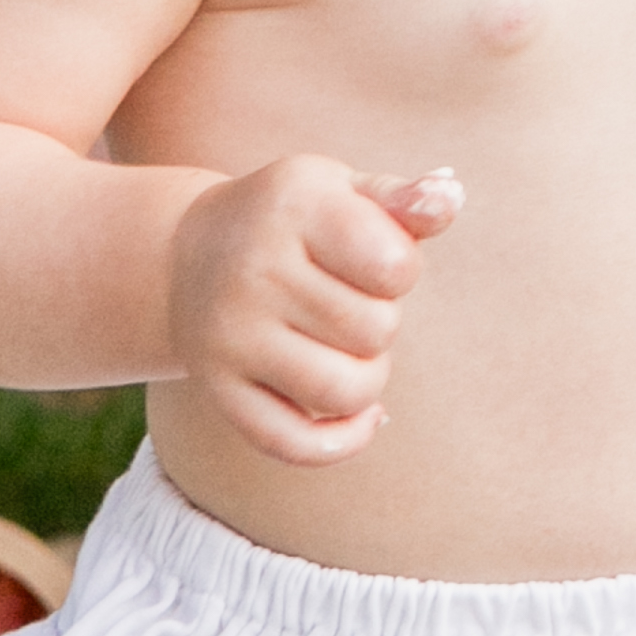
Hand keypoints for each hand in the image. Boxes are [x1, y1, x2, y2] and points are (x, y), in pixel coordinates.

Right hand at [168, 157, 457, 465]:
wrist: (186, 252)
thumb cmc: (293, 222)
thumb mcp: (343, 191)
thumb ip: (405, 199)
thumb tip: (449, 198)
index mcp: (293, 207)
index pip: (395, 266)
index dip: (401, 268)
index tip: (369, 255)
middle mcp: (252, 271)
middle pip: (376, 331)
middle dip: (381, 320)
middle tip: (343, 298)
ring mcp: (228, 337)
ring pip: (347, 392)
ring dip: (367, 377)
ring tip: (343, 345)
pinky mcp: (218, 390)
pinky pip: (297, 445)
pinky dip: (343, 440)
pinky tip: (360, 416)